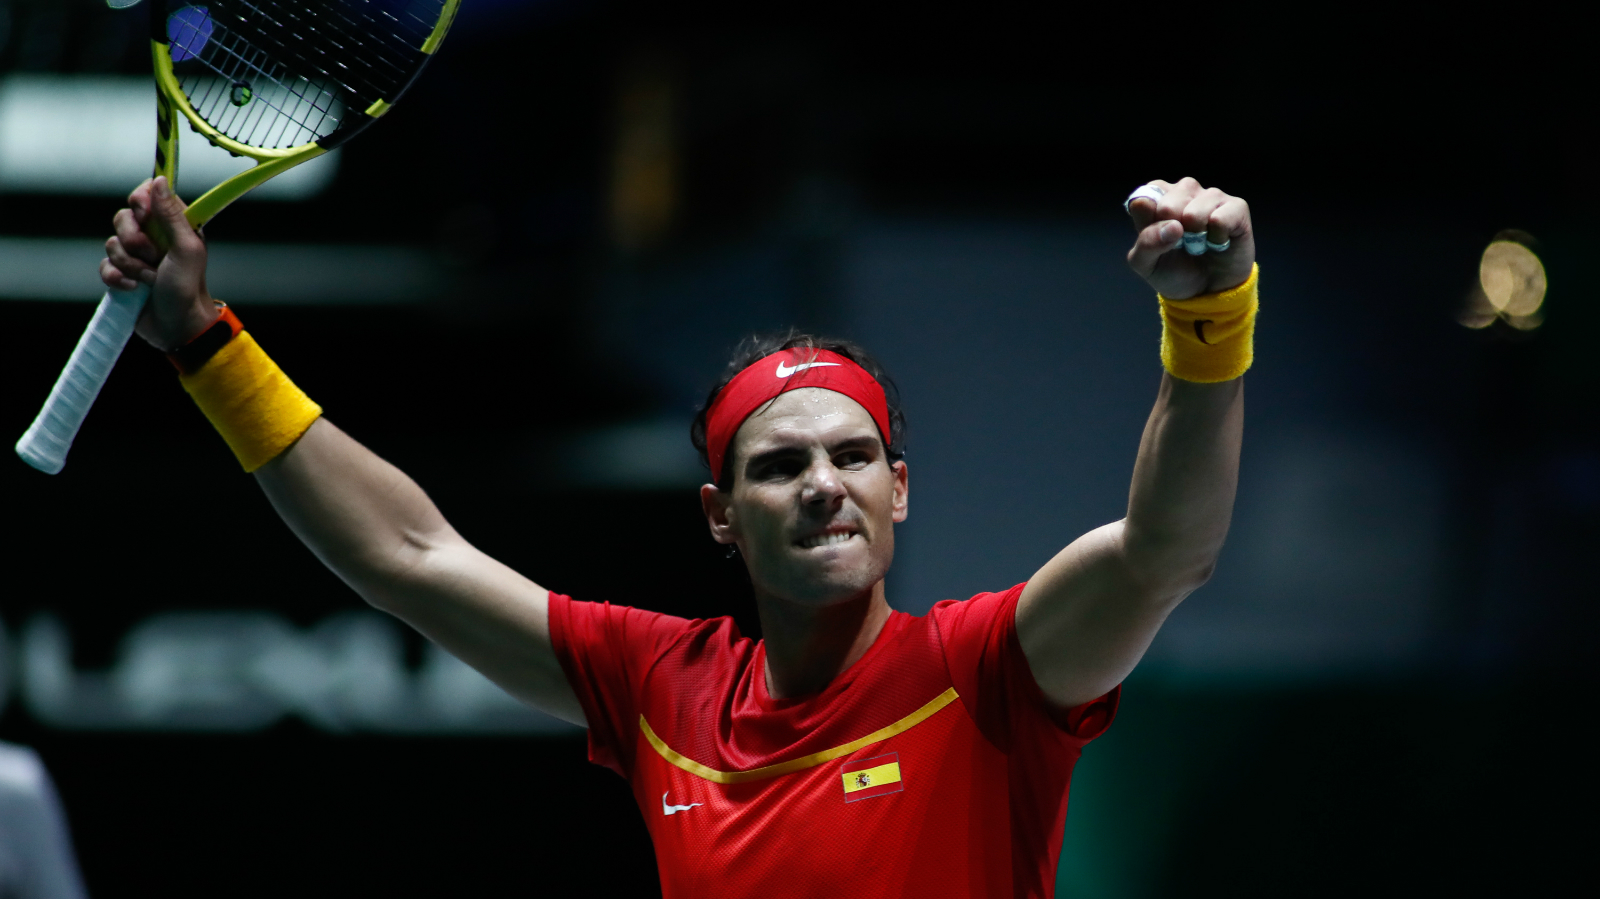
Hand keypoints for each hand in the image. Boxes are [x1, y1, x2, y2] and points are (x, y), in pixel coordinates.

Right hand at [100, 176, 218, 350]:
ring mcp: (136, 256)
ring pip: (111, 242)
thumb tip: (160, 179)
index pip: (148, 194)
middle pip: (124, 217)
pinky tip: (134, 289)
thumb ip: (172, 215)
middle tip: (153, 256)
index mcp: (173, 225)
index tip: (144, 214)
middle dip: (134, 239)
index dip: (140, 200)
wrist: (177, 326)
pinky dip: (117, 278)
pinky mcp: (121, 274)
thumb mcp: (186, 249)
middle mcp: (154, 236)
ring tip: (150, 278)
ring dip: (130, 264)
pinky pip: (104, 266)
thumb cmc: (188, 288)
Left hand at [1124, 178, 1254, 299]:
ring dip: (1196, 239)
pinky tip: (1218, 242)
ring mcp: (1211, 196)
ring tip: (1200, 244)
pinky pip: (1221, 220)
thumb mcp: (1146, 264)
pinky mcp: (1236, 207)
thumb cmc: (1173, 271)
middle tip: (1182, 244)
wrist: (1207, 292)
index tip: (1158, 240)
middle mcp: (1184, 190)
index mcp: (1157, 197)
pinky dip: (1217, 240)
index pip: (1143, 200)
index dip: (1149, 226)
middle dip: (1173, 235)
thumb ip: (1146, 242)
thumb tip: (1172, 226)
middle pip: (1168, 206)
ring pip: (1194, 214)